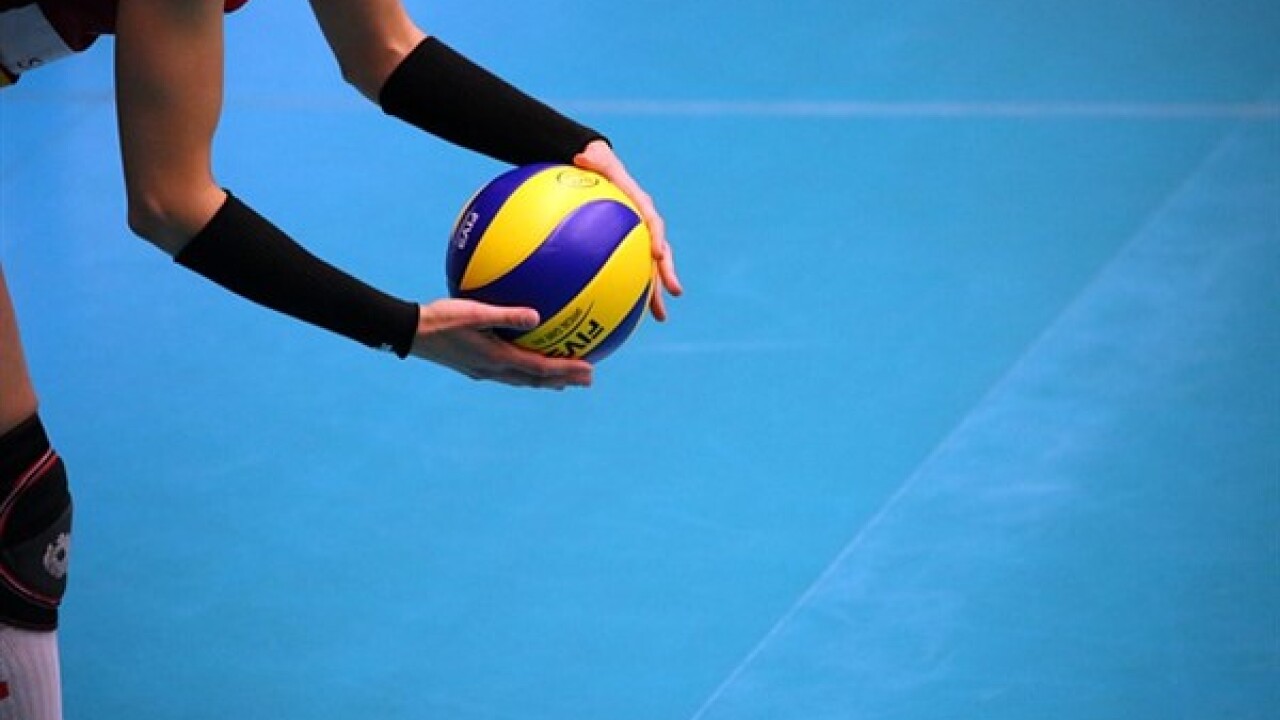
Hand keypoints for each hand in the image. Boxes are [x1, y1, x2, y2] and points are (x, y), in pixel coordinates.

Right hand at [410, 299, 592, 388]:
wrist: (408, 332)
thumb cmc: (439, 319)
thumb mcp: (473, 312)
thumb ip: (505, 314)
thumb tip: (537, 315)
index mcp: (497, 359)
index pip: (540, 370)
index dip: (566, 372)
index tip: (590, 371)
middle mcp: (493, 370)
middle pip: (536, 380)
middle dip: (563, 380)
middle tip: (587, 380)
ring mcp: (483, 371)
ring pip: (522, 380)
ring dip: (546, 380)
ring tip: (563, 380)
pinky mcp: (474, 366)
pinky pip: (508, 372)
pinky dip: (526, 371)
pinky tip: (524, 360)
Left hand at [574, 140, 682, 321]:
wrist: (599, 169)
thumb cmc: (595, 164)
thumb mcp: (592, 158)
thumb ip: (590, 160)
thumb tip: (580, 157)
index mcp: (639, 203)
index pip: (652, 221)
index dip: (657, 238)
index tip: (658, 254)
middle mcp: (644, 224)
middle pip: (660, 251)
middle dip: (667, 274)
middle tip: (674, 292)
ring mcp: (638, 239)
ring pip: (650, 268)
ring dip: (656, 292)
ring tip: (660, 317)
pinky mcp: (627, 248)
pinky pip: (630, 271)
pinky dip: (628, 292)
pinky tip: (622, 314)